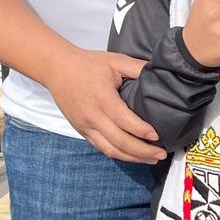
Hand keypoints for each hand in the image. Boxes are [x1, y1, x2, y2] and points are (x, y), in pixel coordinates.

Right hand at [45, 49, 165, 163]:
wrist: (57, 69)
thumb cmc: (88, 64)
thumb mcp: (116, 60)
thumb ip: (138, 68)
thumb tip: (163, 72)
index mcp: (103, 99)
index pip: (126, 122)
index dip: (143, 131)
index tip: (159, 136)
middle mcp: (93, 116)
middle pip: (119, 142)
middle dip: (142, 151)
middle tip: (161, 154)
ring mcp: (85, 126)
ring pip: (110, 149)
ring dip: (132, 157)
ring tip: (151, 159)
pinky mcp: (81, 130)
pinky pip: (100, 147)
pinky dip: (118, 154)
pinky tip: (132, 155)